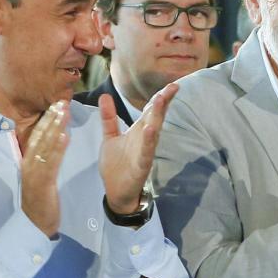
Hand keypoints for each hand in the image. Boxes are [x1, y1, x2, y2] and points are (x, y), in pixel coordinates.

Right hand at [21, 101, 71, 237]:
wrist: (36, 224)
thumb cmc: (41, 200)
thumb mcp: (40, 177)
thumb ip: (44, 161)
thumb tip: (51, 143)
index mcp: (28, 161)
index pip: (37, 136)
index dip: (46, 120)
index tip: (56, 104)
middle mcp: (28, 164)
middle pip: (40, 137)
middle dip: (51, 119)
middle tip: (61, 102)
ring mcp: (34, 173)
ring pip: (45, 146)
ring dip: (55, 128)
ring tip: (65, 113)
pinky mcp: (42, 183)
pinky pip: (51, 163)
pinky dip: (58, 149)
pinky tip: (66, 136)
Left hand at [99, 83, 178, 214]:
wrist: (116, 192)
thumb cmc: (116, 165)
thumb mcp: (110, 137)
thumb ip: (109, 118)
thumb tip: (104, 96)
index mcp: (139, 131)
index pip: (151, 110)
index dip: (161, 97)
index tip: (172, 85)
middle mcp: (145, 139)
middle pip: (156, 117)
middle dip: (164, 102)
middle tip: (173, 87)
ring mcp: (145, 151)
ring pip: (154, 131)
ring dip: (158, 116)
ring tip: (161, 101)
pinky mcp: (141, 165)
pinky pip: (146, 151)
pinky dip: (149, 141)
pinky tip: (151, 130)